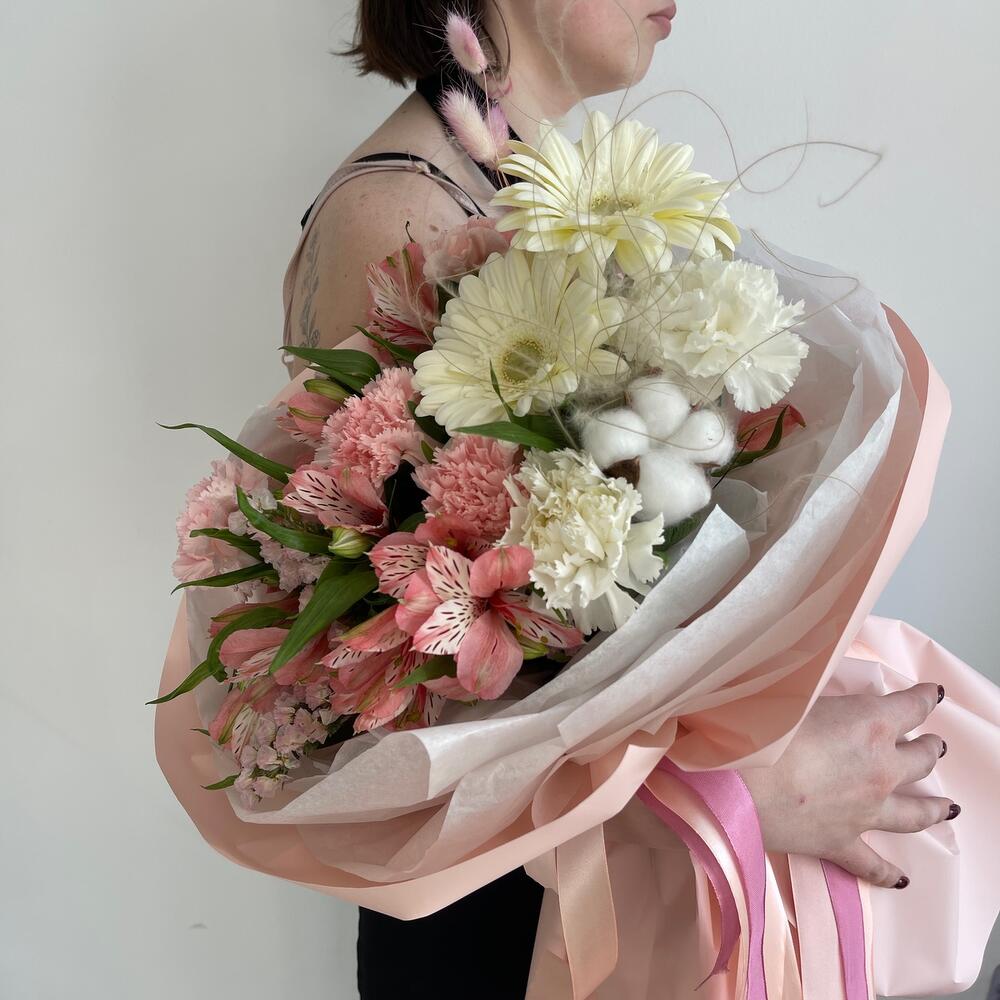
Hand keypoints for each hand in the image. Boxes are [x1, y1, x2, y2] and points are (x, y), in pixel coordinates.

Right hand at [737, 682, 956, 888]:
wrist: (738, 784)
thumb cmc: (761, 731)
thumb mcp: (797, 697)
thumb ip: (826, 700)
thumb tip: (832, 698)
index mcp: (871, 724)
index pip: (912, 707)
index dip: (925, 698)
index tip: (933, 694)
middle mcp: (880, 769)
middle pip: (921, 759)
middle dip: (930, 748)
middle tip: (934, 744)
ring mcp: (867, 812)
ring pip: (915, 813)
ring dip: (934, 808)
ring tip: (948, 807)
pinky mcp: (843, 843)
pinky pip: (873, 864)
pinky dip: (888, 873)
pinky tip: (901, 879)